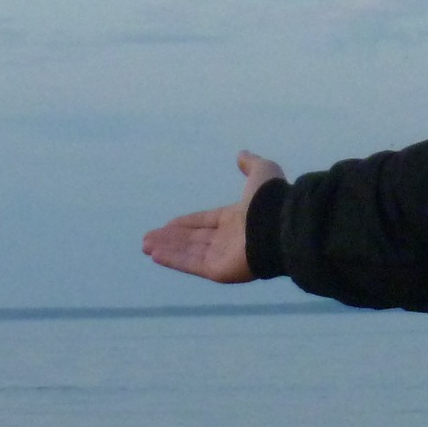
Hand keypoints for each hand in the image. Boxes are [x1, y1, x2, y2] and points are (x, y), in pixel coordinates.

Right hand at [142, 150, 286, 282]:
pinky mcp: (220, 272)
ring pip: (188, 253)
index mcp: (236, 220)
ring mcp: (224, 257)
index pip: (205, 222)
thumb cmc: (273, 200)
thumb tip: (242, 154)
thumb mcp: (262, 173)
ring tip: (145, 246)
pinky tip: (156, 254)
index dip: (186, 223)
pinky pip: (192, 265)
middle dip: (170, 239)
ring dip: (167, 249)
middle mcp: (229, 240)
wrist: (282, 226)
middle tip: (147, 239)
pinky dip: (173, 260)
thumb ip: (251, 164)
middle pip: (193, 240)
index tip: (167, 224)